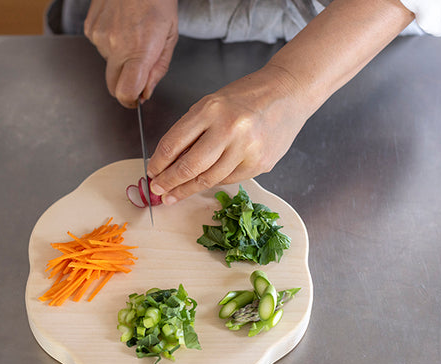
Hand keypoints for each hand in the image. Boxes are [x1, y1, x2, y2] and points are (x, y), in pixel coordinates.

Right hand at [84, 0, 177, 107]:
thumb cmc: (157, 0)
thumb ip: (158, 69)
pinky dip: (110, 44)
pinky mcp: (90, 29)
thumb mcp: (170, 36)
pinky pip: (100, 48)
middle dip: (125, 86)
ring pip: (108, 65)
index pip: (126, 92)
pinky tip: (121, 27)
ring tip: (133, 36)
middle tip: (138, 73)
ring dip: (120, 59)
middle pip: (112, 86)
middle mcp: (115, 46)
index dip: (132, 100)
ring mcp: (99, 37)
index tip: (137, 99)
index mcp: (139, 50)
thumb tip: (146, 92)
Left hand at [148, 64, 309, 203]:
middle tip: (158, 192)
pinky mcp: (260, 163)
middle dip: (169, 182)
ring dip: (187, 189)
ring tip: (174, 195)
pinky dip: (213, 182)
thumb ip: (192, 131)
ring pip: (209, 179)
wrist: (288, 92)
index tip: (151, 173)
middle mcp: (228, 129)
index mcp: (211, 109)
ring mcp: (247, 149)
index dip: (158, 163)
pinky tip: (203, 183)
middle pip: (189, 167)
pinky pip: (228, 179)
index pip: (174, 143)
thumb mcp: (212, 104)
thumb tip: (169, 163)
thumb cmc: (246, 97)